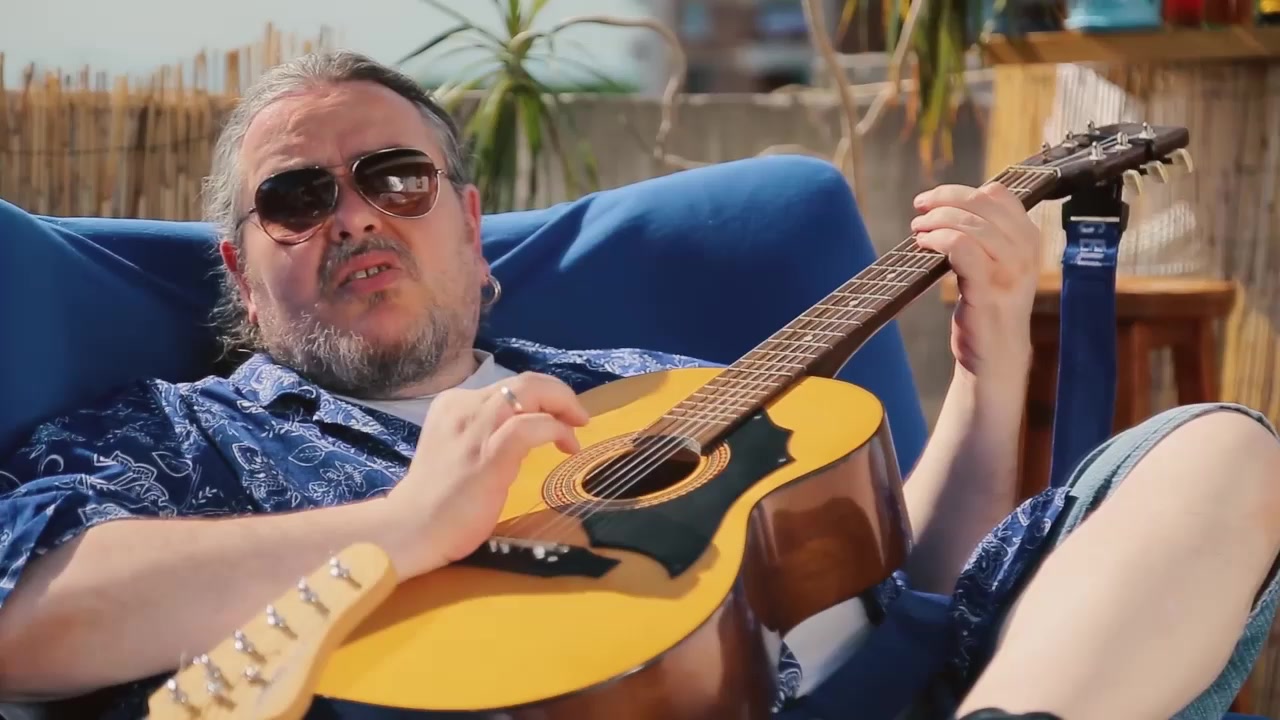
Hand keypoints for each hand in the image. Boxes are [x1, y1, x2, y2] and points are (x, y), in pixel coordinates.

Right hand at [383, 372, 589, 576]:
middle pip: (525, 382)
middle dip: (560, 395)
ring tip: (575, 432)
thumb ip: (486, 433)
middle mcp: (464, 407)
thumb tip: (529, 428)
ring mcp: (476, 430)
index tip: (559, 417)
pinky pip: (530, 426)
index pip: (509, 386)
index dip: (543, 396)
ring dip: (563, 407)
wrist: (411, 530)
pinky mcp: (488, 455)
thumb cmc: (438, 498)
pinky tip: (564, 446)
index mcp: (454, 403)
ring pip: (530, 392)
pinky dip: (555, 429)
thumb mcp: (459, 448)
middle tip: (578, 418)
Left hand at [911, 182, 1041, 379]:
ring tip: (918, 230)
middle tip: (920, 211)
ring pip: (970, 223)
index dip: (961, 192)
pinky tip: (924, 245)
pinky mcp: (987, 290)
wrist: (997, 355)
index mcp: (1028, 238)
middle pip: (981, 203)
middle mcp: (1024, 251)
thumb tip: (953, 205)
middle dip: (943, 200)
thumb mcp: (999, 263)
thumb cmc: (992, 306)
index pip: (998, 194)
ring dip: (937, 220)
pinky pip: (962, 248)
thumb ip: (987, 235)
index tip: (934, 200)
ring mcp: (1008, 271)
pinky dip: (939, 239)